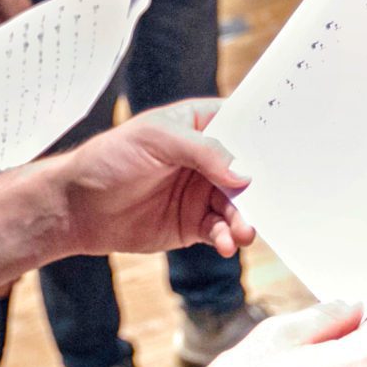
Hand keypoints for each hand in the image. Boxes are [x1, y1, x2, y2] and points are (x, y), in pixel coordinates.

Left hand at [55, 99, 253, 261]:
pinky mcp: (194, 224)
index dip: (264, 134)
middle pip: (248, 170)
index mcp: (201, 124)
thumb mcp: (155, 138)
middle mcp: (208, 159)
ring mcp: (203, 192)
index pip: (243, 124)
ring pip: (238, 205)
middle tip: (270, 201)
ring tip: (244, 231)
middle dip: (261, 185)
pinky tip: (225, 243)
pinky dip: (227, 237)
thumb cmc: (110, 158)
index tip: (288, 148)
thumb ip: (202, 151)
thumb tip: (242, 174)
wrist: (78, 206)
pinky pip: (221, 231)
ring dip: (245, 218)